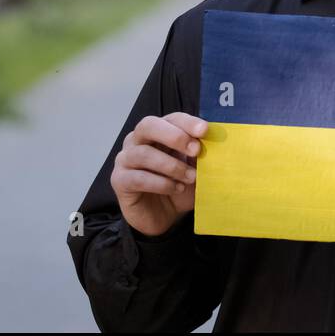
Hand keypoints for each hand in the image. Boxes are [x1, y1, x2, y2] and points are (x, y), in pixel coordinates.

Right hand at [111, 113, 205, 237]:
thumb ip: (199, 156)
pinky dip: (161, 183)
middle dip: (174, 136)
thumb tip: (215, 144)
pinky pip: (138, 178)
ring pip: (143, 153)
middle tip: (195, 150)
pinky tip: (176, 189)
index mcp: (158, 132)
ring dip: (171, 166)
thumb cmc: (178, 187)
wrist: (163, 217)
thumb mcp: (194, 170)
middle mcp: (137, 141)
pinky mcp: (119, 180)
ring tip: (190, 177)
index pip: (170, 118)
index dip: (187, 122)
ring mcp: (125, 159)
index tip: (205, 130)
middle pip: (148, 125)